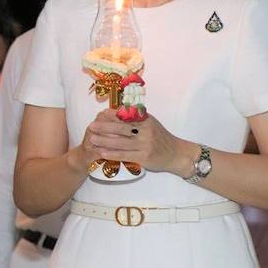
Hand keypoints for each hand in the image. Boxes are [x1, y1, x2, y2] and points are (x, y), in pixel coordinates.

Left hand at [80, 109, 196, 175]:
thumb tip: (118, 111)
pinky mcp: (144, 157)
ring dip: (104, 141)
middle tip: (91, 126)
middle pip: (120, 128)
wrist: (176, 154)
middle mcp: (145, 131)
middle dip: (104, 127)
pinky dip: (112, 154)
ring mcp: (145, 145)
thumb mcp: (151, 123)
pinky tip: (102, 153)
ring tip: (92, 140)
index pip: (126, 116)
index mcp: (146, 120)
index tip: (100, 114)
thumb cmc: (161, 138)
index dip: (111, 115)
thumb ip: (136, 118)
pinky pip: (125, 155)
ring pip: (120, 142)